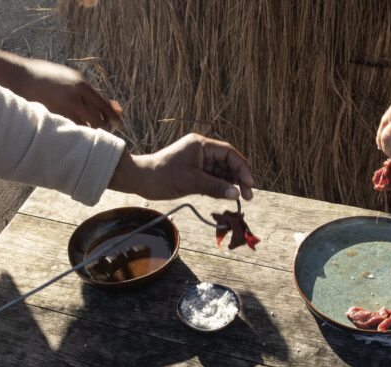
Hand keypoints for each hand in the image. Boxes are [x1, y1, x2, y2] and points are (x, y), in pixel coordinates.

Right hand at [0, 49, 121, 129]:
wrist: (21, 76)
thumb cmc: (50, 77)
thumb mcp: (72, 79)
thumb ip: (90, 93)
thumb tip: (113, 106)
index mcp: (81, 85)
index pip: (104, 106)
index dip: (113, 118)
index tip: (118, 125)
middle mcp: (73, 97)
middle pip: (97, 122)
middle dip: (103, 130)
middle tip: (104, 133)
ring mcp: (61, 108)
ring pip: (83, 129)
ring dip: (88, 134)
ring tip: (88, 133)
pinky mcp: (52, 117)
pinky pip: (69, 130)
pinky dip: (74, 134)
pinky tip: (73, 133)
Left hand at [108, 134, 254, 200]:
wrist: (140, 180)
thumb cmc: (163, 177)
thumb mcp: (192, 183)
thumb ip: (216, 188)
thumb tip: (236, 194)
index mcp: (201, 144)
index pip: (229, 153)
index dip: (242, 168)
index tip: (250, 184)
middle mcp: (201, 149)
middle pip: (227, 162)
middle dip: (238, 178)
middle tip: (248, 196)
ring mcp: (197, 160)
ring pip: (220, 171)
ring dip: (229, 184)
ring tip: (238, 198)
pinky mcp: (193, 171)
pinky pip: (211, 177)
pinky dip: (219, 186)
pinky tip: (225, 196)